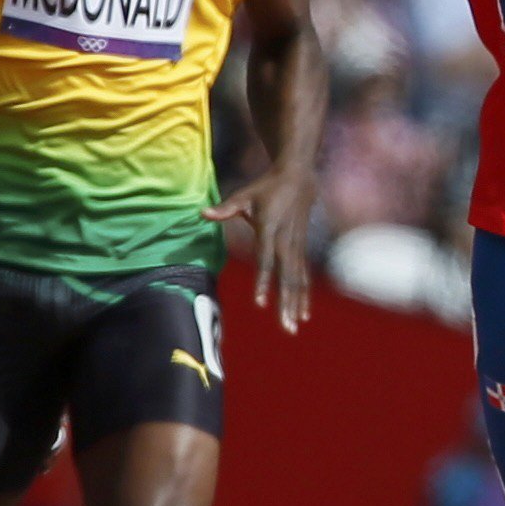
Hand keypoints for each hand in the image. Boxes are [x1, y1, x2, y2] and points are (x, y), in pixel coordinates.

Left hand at [204, 172, 313, 332]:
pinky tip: (303, 314)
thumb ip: (224, 209)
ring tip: (294, 326)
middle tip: (285, 327)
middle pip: (287, 278)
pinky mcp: (301, 249)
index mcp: (270, 230)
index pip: (266, 261)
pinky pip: (303, 276)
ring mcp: (297, 247)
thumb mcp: (244, 196)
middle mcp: (286, 242)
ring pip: (297, 281)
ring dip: (295, 305)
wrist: (299, 178)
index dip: (263, 282)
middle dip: (286, 304)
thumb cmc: (266, 188)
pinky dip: (302, 296)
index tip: (260, 303)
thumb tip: (201, 213)